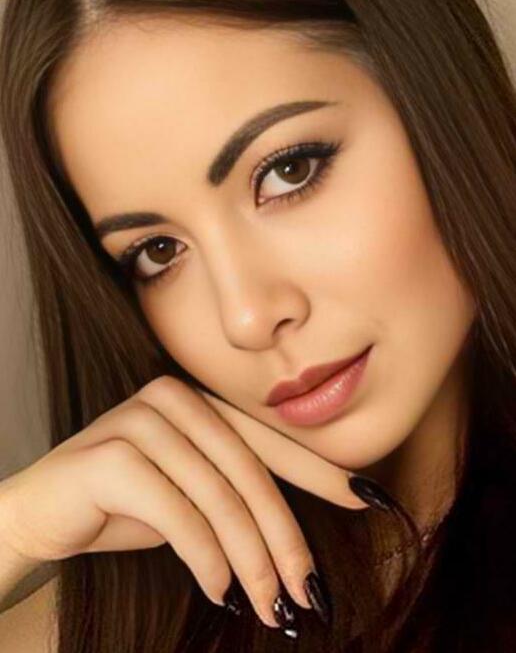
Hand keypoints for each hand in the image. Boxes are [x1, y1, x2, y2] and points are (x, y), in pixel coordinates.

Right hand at [0, 375, 366, 629]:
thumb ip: (236, 493)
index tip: (366, 498)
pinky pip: (179, 514)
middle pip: (250, 474)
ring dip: (252, 561)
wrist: (44, 510)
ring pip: (219, 498)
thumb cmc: (125, 503)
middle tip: (308, 592)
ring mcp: (142, 420)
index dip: (320, 472)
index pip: (270, 439)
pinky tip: (221, 591)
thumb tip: (298, 540)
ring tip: (270, 607)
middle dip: (286, 539)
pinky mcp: (114, 454)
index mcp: (199, 399)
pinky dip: (207, 559)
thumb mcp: (192, 494)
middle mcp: (174, 397)